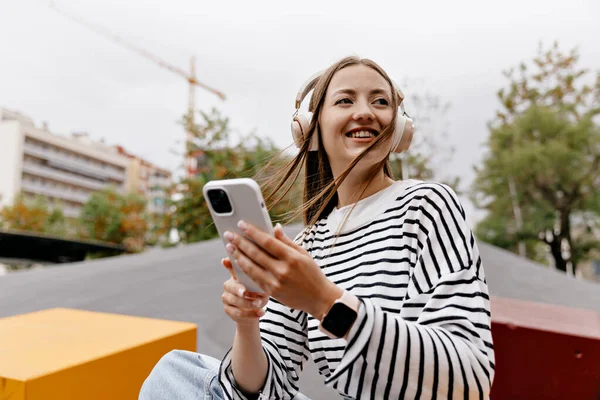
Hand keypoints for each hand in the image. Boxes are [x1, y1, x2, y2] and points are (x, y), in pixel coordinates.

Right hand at [221, 257, 268, 325]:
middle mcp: (228, 285)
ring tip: (260, 304)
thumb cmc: (258, 295)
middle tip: (246, 292)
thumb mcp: (261, 286)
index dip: (229, 265)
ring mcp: (226, 297)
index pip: (232, 269)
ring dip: (249, 303)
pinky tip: (261, 312)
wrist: (252, 313)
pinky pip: (238, 313)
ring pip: (235, 301)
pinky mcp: (227, 310)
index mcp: (236, 276)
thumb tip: (264, 283)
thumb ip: (260, 282)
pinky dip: (251, 313)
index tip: (225, 260)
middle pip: (232, 286)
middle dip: (240, 289)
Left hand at [224, 222, 341, 318]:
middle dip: (240, 243)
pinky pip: (254, 279)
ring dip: (238, 256)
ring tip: (230, 247)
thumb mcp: (303, 254)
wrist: (319, 298)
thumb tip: (274, 227)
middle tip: (229, 234)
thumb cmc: (312, 273)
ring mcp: (276, 282)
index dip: (252, 232)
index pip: (267, 242)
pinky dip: (244, 269)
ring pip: (251, 267)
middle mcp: (282, 270)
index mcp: (292, 257)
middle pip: (256, 254)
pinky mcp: (271, 292)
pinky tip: (237, 261)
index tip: (241, 224)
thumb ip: (286, 241)